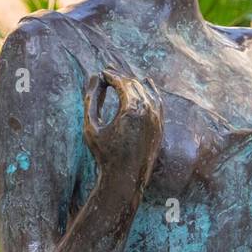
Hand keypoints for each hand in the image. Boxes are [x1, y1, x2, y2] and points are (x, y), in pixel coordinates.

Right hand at [82, 71, 161, 186]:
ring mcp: (158, 119)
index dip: (111, 75)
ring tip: (120, 78)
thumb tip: (94, 76)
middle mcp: (149, 111)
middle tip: (108, 72)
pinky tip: (145, 82)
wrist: (125, 179)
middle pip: (134, 84)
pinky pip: (158, 102)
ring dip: (133, 83)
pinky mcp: (161, 126)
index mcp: (132, 109)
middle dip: (121, 77)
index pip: (122, 82)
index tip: (101, 73)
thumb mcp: (91, 126)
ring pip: (147, 91)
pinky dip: (151, 91)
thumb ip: (90, 99)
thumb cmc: (104, 154)